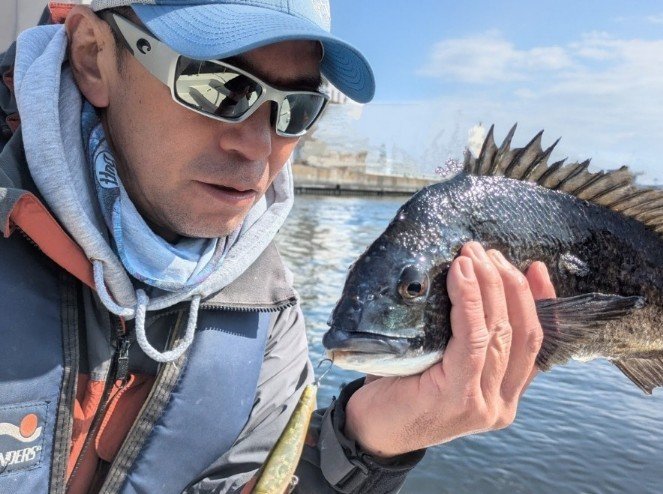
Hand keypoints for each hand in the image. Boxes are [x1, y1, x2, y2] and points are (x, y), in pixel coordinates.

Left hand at [343, 242, 555, 457]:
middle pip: (520, 331)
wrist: (369, 429)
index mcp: (505, 395)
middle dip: (507, 283)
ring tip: (472, 255)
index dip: (538, 300)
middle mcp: (501, 403)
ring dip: (488, 285)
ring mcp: (483, 403)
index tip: (533, 267)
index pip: (535, 342)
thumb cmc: (403, 386)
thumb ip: (470, 339)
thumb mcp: (444, 361)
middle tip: (486, 251)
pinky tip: (461, 275)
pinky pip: (472, 339)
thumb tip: (479, 281)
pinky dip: (468, 301)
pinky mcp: (458, 396)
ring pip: (499, 332)